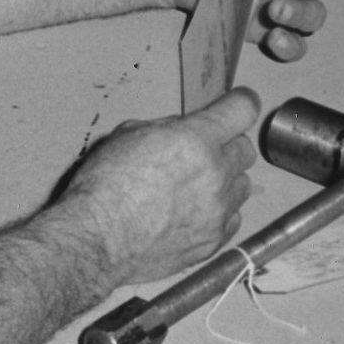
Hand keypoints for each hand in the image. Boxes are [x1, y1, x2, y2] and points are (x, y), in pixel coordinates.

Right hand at [57, 88, 260, 285]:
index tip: (238, 104)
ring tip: (197, 187)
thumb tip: (182, 131)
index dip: (241, 103)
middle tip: (203, 153)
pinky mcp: (213, 241)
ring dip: (226, 182)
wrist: (97, 241)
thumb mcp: (128, 135)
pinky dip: (220, 214)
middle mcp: (216, 173)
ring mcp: (218, 210)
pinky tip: (195, 214)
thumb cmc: (105, 187)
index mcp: (196, 140)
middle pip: (245, 150)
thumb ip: (167, 129)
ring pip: (242, 186)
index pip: (242, 109)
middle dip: (227, 146)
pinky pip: (232, 220)